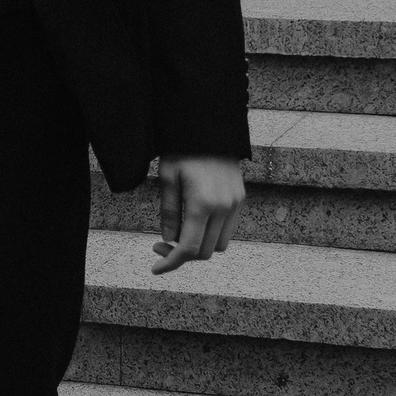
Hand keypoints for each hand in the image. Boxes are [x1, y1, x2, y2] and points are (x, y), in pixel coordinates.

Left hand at [152, 155, 245, 273]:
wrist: (210, 126)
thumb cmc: (183, 148)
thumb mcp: (167, 177)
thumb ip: (168, 212)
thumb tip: (167, 240)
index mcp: (202, 203)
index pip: (188, 248)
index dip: (171, 263)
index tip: (156, 268)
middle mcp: (223, 207)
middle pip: (204, 252)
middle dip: (181, 255)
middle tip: (159, 244)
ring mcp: (235, 204)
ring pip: (218, 245)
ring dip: (198, 246)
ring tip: (177, 234)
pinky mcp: (240, 199)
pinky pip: (227, 230)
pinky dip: (210, 235)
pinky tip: (194, 223)